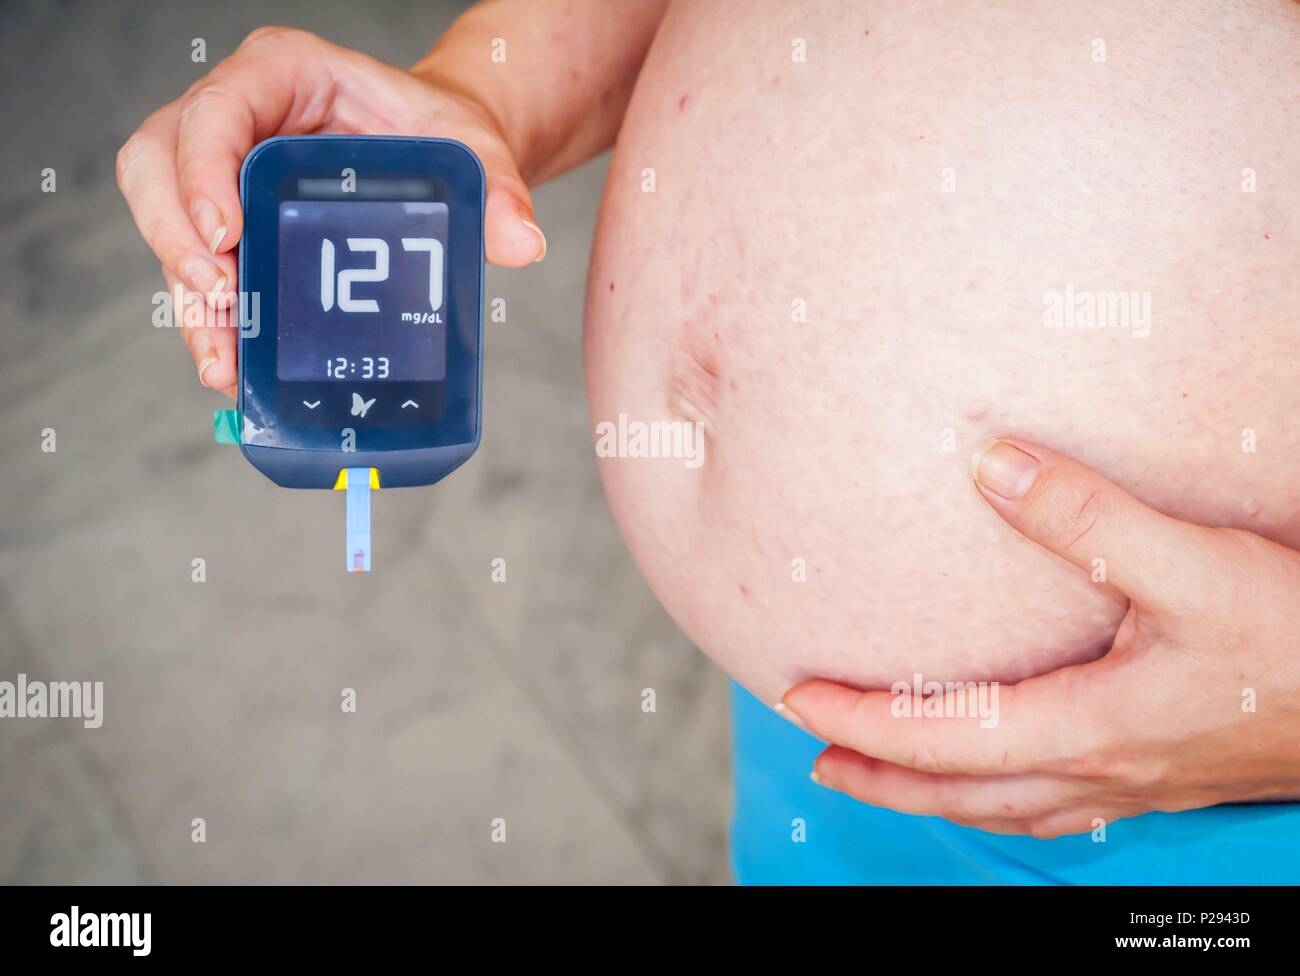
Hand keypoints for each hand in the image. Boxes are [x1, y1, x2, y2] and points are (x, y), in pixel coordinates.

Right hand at [116, 27, 545, 398]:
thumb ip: (495, 188)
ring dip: (189, 299)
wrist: (435, 154)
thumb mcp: (472, 149)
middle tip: (222, 304)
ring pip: (167, 222)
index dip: (202, 171)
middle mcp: (238, 116)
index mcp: (284, 73)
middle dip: (178, 241)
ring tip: (224, 364)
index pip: (217, 109)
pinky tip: (235, 368)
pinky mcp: (229, 221)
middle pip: (159, 164)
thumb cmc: (438, 134)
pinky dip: (210, 319)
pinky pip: (196, 266)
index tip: (226, 236)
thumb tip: (522, 242)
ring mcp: (222, 170)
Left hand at [778, 438, 1299, 837]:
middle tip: (818, 753)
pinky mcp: (1166, 772)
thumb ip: (1088, 517)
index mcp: (1092, 728)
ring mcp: (1137, 782)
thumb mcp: (1195, 566)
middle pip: (963, 792)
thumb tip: (988, 465)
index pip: (946, 738)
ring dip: (935, 792)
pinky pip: (1058, 802)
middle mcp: (1103, 770)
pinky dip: (1004, 794)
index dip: (865, 720)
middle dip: (883, 776)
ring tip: (885, 774)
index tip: (798, 695)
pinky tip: (1006, 775)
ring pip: (1007, 806)